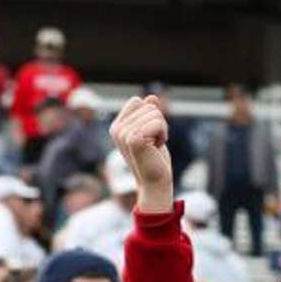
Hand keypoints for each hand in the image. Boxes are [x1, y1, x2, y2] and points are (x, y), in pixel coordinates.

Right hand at [110, 96, 173, 213]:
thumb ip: (150, 114)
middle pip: (147, 105)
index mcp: (117, 126)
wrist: (155, 183)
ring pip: (155, 113)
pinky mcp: (134, 139)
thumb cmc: (154, 159)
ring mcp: (124, 134)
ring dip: (162, 129)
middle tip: (154, 143)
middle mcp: (117, 129)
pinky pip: (158, 122)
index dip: (150, 115)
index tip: (149, 135)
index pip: (137, 101)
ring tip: (154, 146)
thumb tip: (152, 97)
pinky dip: (163, 134)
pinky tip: (157, 148)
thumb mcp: (152, 132)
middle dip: (158, 122)